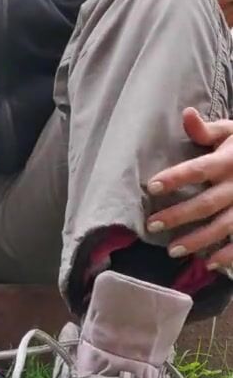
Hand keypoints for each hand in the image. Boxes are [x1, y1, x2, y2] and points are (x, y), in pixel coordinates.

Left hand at [147, 107, 232, 269]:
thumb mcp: (232, 131)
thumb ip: (207, 129)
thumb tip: (187, 113)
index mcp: (228, 160)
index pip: (198, 169)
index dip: (176, 178)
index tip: (153, 186)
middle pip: (206, 203)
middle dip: (178, 215)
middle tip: (152, 224)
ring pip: (223, 226)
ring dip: (198, 240)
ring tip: (172, 249)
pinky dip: (229, 254)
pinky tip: (209, 263)